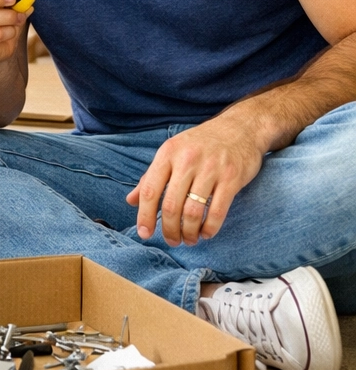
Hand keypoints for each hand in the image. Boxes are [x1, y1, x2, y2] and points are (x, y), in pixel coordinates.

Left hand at [126, 115, 265, 245]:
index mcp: (167, 154)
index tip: (144, 233)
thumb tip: (130, 201)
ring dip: (188, 232)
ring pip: (192, 211)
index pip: (149, 190)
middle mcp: (187, 160)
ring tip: (188, 239)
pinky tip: (206, 233)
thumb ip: (151, 177)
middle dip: (169, 229)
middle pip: (170, 205)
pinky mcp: (232, 178)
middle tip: (171, 240)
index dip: (144, 215)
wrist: (240, 128)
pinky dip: (210, 228)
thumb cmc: (199, 144)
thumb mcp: (171, 153)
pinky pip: (217, 211)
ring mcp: (210, 169)